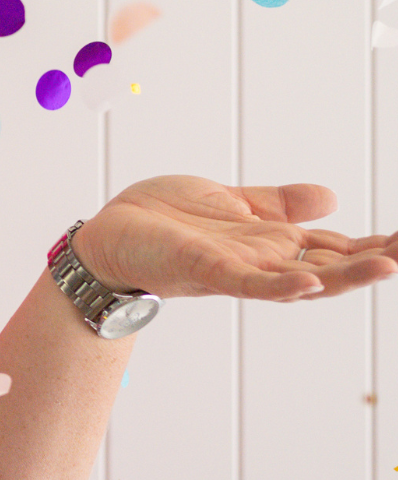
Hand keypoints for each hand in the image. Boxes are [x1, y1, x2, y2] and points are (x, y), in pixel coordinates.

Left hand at [71, 175, 397, 302]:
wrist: (109, 234)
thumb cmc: (165, 220)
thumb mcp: (233, 202)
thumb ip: (279, 203)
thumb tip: (332, 197)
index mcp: (273, 243)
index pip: (336, 246)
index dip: (375, 244)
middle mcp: (264, 261)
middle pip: (332, 265)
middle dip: (375, 260)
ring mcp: (238, 268)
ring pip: (302, 278)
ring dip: (345, 275)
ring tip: (389, 265)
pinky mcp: (207, 268)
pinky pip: (249, 281)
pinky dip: (280, 282)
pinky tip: (310, 279)